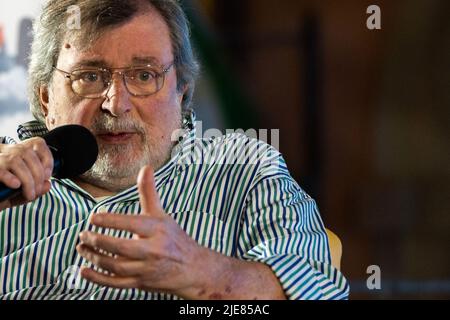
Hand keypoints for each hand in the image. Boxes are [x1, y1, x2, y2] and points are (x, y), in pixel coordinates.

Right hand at [0, 138, 52, 209]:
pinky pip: (0, 169)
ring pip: (15, 160)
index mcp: (16, 153)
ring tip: (29, 194)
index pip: (37, 143)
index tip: (47, 176)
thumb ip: (36, 189)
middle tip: (37, 190)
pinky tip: (16, 185)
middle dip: (38, 174)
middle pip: (27, 153)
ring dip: (28, 180)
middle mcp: (5, 151)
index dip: (47, 158)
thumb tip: (47, 185)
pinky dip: (10, 177)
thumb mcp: (22, 194)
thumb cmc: (2, 195)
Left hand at [76, 165, 207, 295]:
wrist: (192, 268)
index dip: (110, 221)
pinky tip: (84, 271)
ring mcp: (146, 269)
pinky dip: (98, 279)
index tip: (93, 218)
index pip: (131, 224)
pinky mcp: (141, 283)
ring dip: (94, 258)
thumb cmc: (174, 238)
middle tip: (84, 234)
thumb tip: (146, 168)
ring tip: (82, 248)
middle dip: (98, 241)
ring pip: (115, 266)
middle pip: (120, 247)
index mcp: (157, 230)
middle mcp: (153, 250)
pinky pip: (116, 284)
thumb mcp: (162, 214)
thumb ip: (149, 192)